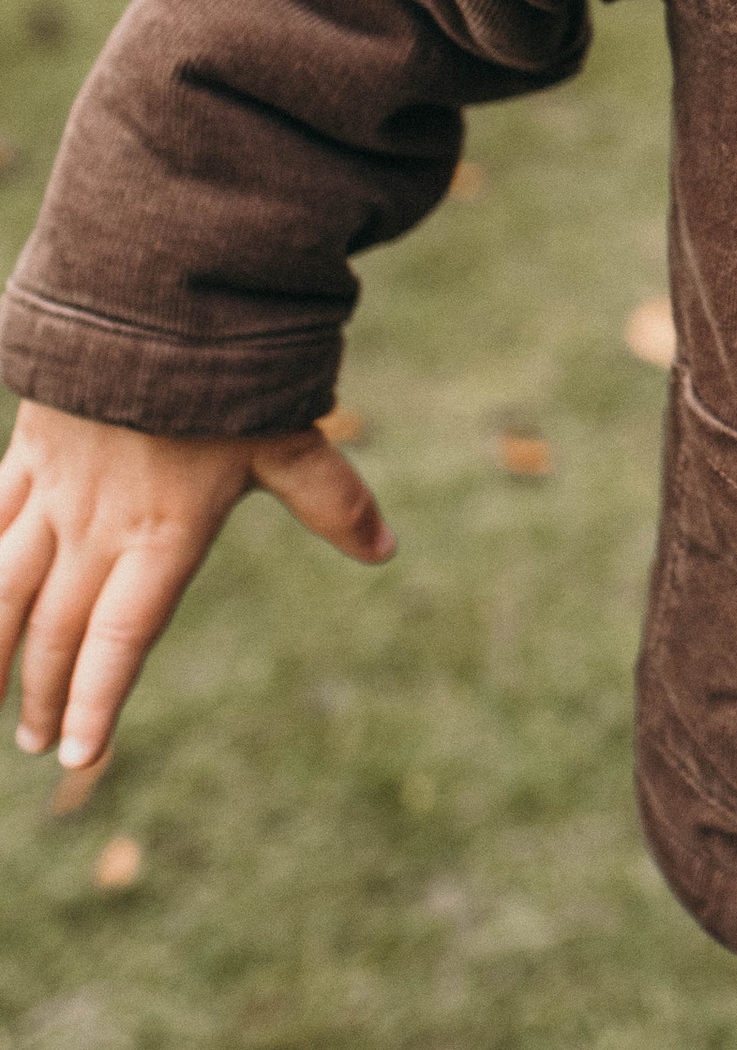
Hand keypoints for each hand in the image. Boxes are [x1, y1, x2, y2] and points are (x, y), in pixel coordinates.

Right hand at [1, 403, 392, 774]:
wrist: (150, 294)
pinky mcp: (26, 453)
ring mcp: (54, 490)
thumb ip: (332, 499)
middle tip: (37, 742)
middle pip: (61, 628)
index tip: (81, 755)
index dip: (98, 700)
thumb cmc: (227, 370)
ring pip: (6, 587)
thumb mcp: (288, 437)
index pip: (122, 638)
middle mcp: (99, 524)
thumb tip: (386, 549)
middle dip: (46, 693)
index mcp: (164, 533)